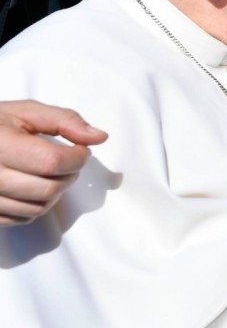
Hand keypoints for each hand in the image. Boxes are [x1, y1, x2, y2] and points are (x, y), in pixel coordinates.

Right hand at [0, 100, 107, 225]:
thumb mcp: (27, 111)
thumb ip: (65, 121)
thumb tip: (99, 137)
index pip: (50, 162)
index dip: (76, 157)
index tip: (81, 149)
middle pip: (48, 189)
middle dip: (69, 175)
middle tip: (69, 160)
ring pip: (38, 207)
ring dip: (56, 191)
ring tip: (51, 171)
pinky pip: (23, 218)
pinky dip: (37, 204)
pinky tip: (33, 184)